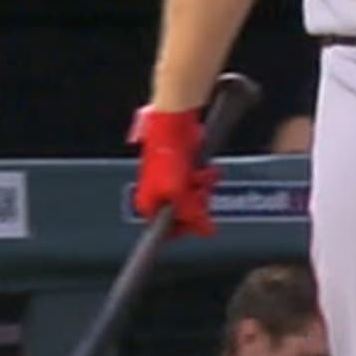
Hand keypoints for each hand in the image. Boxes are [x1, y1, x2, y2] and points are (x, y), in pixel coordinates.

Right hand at [131, 106, 216, 237]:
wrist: (175, 125)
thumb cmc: (167, 154)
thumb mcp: (178, 194)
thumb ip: (193, 215)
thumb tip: (206, 230)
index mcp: (149, 204)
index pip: (169, 230)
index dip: (185, 227)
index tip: (196, 222)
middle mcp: (160, 195)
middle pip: (187, 214)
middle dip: (197, 202)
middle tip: (197, 192)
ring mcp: (174, 182)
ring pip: (197, 198)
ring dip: (203, 187)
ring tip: (199, 175)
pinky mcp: (186, 171)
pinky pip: (203, 183)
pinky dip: (206, 176)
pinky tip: (204, 169)